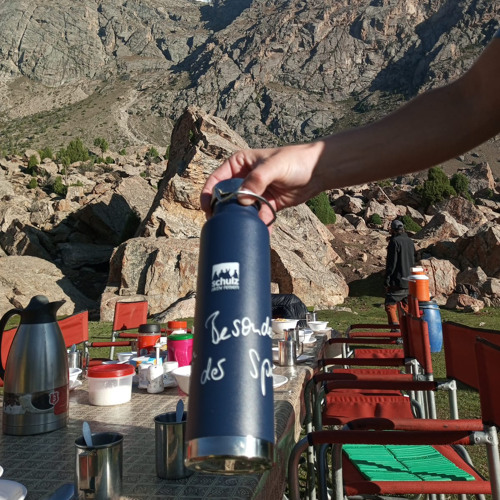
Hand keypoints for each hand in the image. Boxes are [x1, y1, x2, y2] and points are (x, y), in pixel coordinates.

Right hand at [200, 143, 323, 224]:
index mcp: (239, 164)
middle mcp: (244, 179)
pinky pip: (257, 218)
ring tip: (242, 229)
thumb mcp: (273, 166)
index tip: (208, 209)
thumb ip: (256, 180)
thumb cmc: (295, 160)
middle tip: (223, 224)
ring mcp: (255, 193)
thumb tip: (242, 199)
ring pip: (241, 210)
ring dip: (241, 220)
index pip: (217, 179)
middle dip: (224, 211)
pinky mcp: (266, 205)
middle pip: (226, 198)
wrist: (318, 171)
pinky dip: (258, 226)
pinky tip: (260, 233)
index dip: (209, 194)